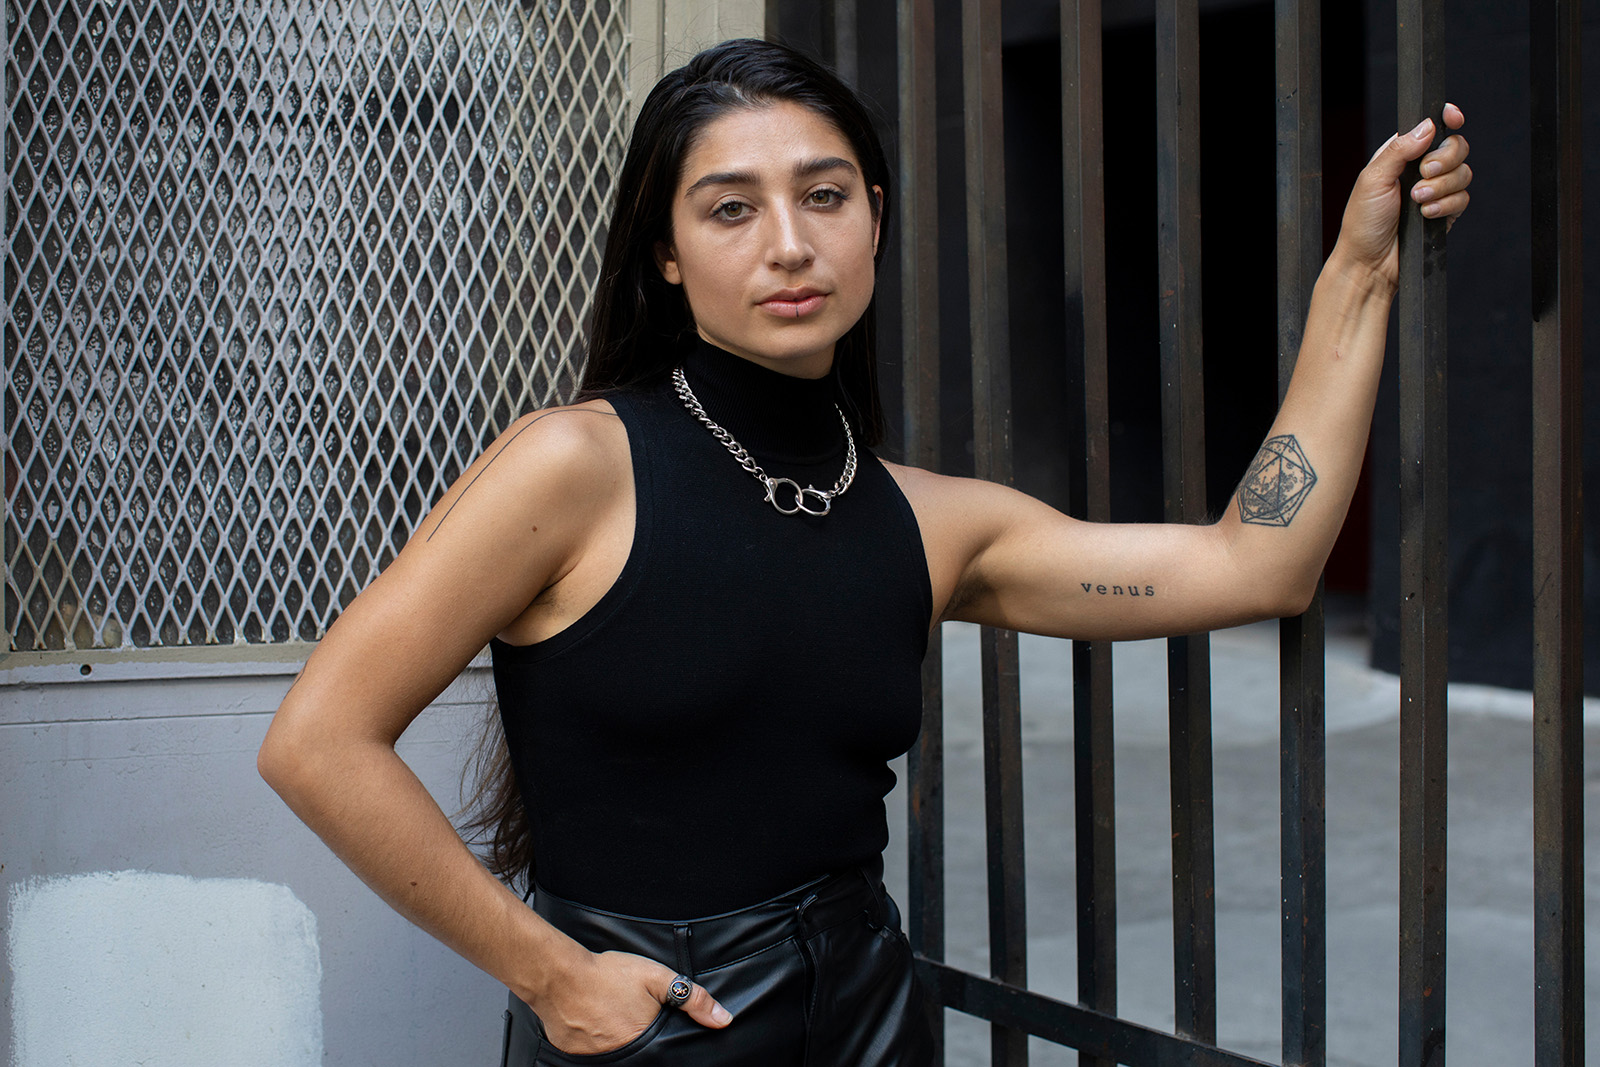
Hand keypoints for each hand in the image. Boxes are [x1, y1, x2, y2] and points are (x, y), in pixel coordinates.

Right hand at [536, 950, 731, 1054]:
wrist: (559, 975)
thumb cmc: (608, 975)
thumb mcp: (657, 979)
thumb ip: (692, 999)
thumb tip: (722, 1019)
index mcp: (644, 1043)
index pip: (663, 1057)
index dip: (664, 1049)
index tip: (655, 1031)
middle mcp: (620, 1058)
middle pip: (641, 1056)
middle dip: (641, 1042)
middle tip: (629, 1017)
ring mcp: (594, 1060)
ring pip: (616, 1057)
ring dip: (619, 1042)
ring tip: (614, 1018)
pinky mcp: (574, 1057)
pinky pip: (593, 1055)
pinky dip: (598, 1042)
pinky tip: (596, 1022)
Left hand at [1333, 102, 1470, 288]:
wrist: (1370, 262)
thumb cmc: (1363, 222)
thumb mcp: (1373, 179)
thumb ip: (1399, 149)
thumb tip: (1428, 125)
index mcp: (1401, 155)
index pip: (1432, 128)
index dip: (1448, 118)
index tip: (1453, 117)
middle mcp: (1421, 169)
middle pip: (1456, 146)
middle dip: (1444, 159)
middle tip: (1424, 173)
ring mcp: (1436, 190)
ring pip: (1464, 172)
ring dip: (1441, 186)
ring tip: (1417, 201)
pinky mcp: (1446, 211)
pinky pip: (1463, 198)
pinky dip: (1446, 205)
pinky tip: (1426, 215)